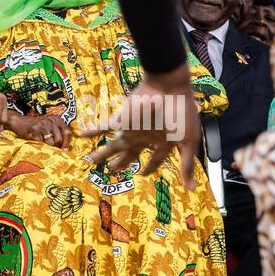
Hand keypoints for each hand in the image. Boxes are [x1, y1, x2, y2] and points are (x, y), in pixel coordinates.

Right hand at [9, 113, 70, 148]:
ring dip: (45, 146)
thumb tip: (66, 151)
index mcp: (57, 119)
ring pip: (49, 143)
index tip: (65, 151)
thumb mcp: (50, 127)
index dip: (67, 143)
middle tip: (50, 148)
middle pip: (59, 139)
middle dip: (55, 147)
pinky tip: (34, 140)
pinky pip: (40, 143)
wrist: (20, 121)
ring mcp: (43, 124)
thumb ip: (58, 135)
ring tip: (41, 142)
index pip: (67, 132)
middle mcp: (51, 120)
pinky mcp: (34, 129)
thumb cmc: (37, 128)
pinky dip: (37, 144)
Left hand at [80, 63, 199, 189]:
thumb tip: (192, 188)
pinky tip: (82, 134)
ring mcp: (132, 129)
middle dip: (121, 162)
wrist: (168, 86)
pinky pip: (104, 127)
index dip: (149, 168)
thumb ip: (186, 164)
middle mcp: (145, 137)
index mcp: (162, 142)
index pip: (154, 160)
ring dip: (103, 153)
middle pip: (130, 154)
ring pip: (114, 145)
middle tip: (112, 169)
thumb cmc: (181, 113)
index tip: (143, 173)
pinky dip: (93, 131)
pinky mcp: (122, 119)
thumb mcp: (188, 142)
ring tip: (92, 160)